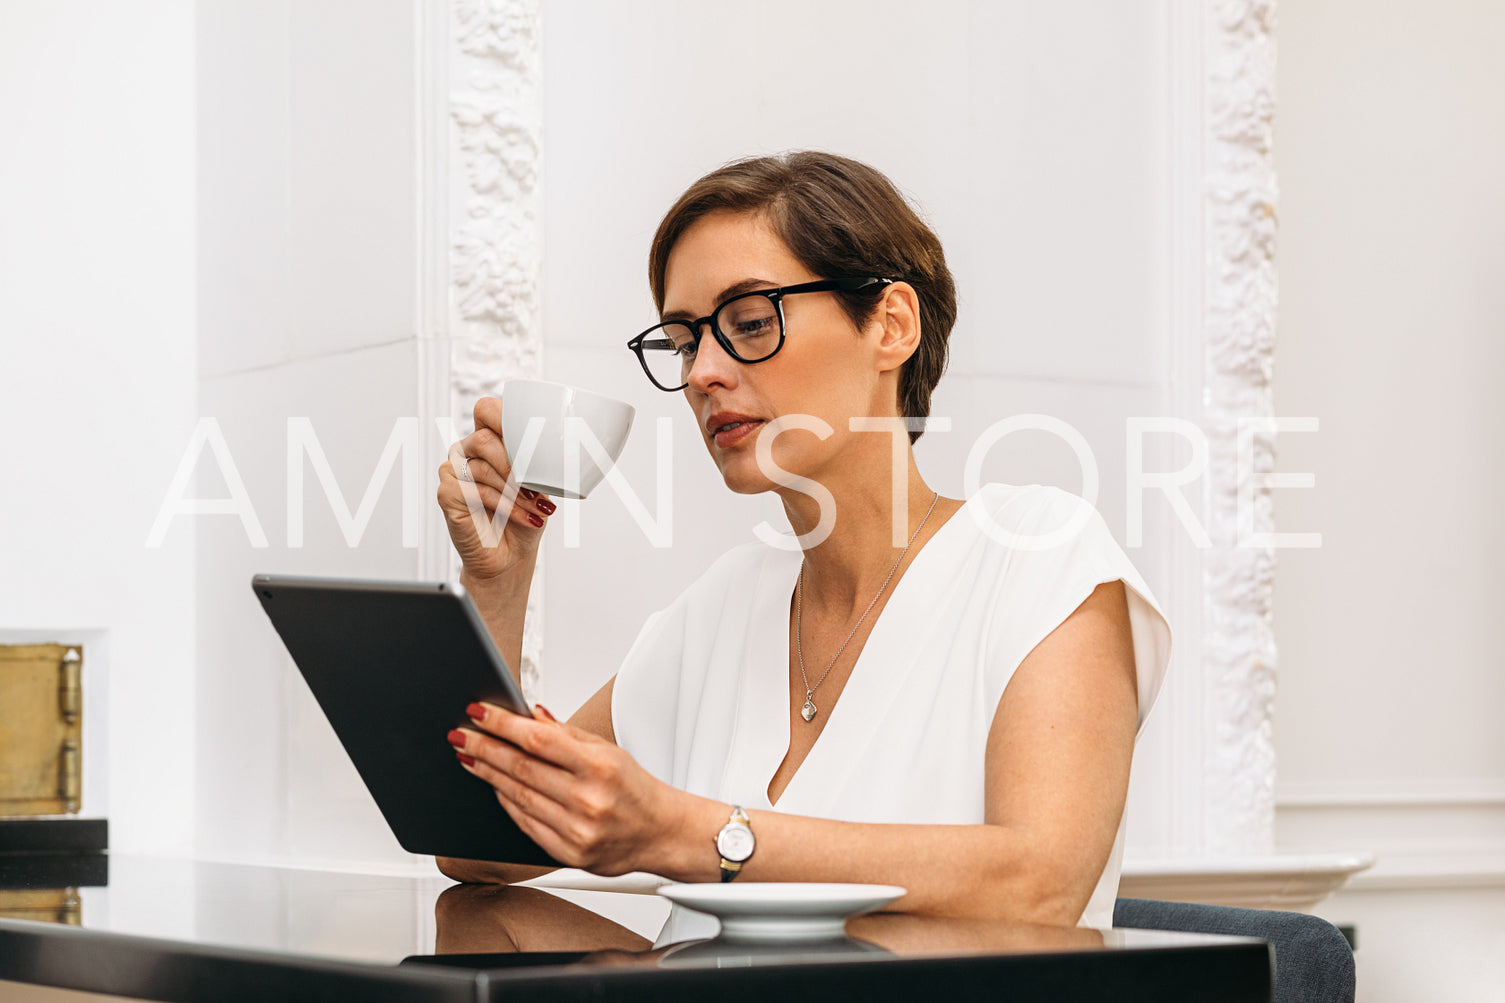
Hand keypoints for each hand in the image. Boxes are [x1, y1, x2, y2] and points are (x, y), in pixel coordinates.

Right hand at [436, 396, 556, 583]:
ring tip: (534, 507)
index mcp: (488, 440)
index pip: (486, 410)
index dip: (504, 417)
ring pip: (482, 466)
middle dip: (515, 464)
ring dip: (515, 491)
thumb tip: (550, 447)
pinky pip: (474, 491)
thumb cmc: (525, 515)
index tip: (530, 440)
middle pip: (484, 438)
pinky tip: (520, 515)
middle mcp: (466, 451)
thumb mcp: (539, 483)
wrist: (511, 555)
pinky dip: (503, 505)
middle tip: (535, 487)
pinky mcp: (446, 493)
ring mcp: (452, 471)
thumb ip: (536, 460)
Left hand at [450, 702, 685, 876]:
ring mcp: (576, 830)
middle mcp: (587, 799)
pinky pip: (525, 823)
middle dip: (484, 748)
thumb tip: (529, 714)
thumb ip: (565, 734)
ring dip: (488, 775)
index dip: (502, 724)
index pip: (538, 739)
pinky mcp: (568, 853)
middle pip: (521, 768)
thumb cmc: (634, 789)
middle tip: (461, 735)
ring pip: (518, 796)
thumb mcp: (608, 750)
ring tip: (469, 757)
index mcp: (599, 766)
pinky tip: (494, 787)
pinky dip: (506, 802)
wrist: (661, 833)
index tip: (478, 712)